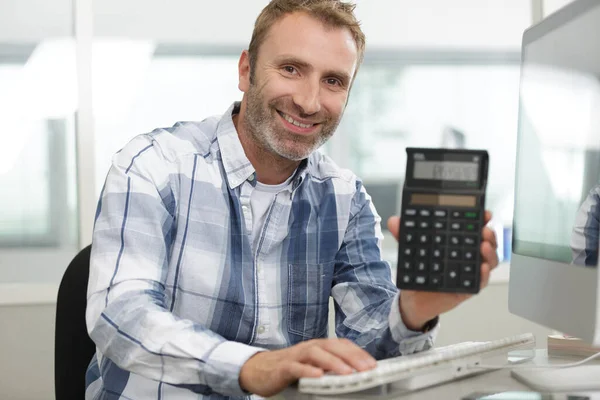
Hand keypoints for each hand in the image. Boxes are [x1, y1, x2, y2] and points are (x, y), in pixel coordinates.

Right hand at [239, 338, 376, 396]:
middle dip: (352, 356)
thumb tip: (353, 375)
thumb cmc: (289, 368)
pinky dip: (308, 371)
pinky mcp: (283, 367)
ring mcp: (296, 356)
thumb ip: (329, 368)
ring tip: (348, 373)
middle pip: (333, 347)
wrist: (259, 369)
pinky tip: (319, 377)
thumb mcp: (313, 366)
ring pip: (317, 354)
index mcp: (319, 347)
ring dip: (333, 362)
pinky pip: (297, 367)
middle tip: (368, 368)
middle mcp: (309, 347)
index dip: (358, 353)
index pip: (342, 345)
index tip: (373, 364)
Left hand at [387, 211, 498, 330]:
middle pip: (486, 243)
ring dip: (490, 253)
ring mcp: (468, 272)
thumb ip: (404, 235)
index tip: (485, 213)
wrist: (413, 299)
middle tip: (485, 230)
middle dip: (489, 234)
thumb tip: (394, 221)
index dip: (482, 220)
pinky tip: (481, 268)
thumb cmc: (419, 271)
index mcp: (457, 243)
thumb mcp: (411, 250)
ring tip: (484, 246)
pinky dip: (483, 275)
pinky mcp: (466, 289)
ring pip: (488, 261)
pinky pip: (480, 282)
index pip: (474, 228)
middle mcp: (466, 256)